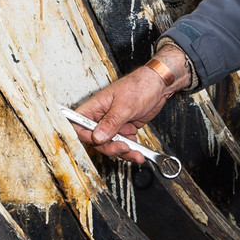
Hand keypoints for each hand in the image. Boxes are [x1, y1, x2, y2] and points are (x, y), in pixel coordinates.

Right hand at [72, 46, 187, 164]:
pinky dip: (131, 150)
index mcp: (96, 106)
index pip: (80, 125)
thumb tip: (98, 137)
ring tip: (136, 154)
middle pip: (96, 140)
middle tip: (124, 148)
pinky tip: (139, 150)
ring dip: (123, 152)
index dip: (86, 136)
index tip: (99, 141)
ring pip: (111, 144)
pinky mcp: (125, 128)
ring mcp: (114, 124)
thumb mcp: (125, 105)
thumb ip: (111, 122)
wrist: (159, 85)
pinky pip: (123, 143)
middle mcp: (102, 116)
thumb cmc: (141, 85)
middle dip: (110, 147)